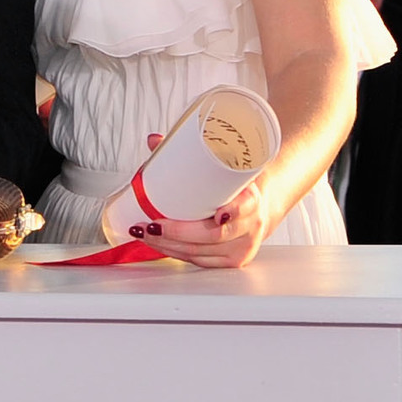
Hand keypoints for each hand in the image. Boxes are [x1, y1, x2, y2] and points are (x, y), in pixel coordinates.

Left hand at [131, 132, 271, 268]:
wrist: (257, 208)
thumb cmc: (236, 188)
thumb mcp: (222, 168)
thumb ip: (189, 153)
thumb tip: (154, 141)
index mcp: (252, 198)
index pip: (245, 206)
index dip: (233, 211)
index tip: (219, 213)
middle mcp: (251, 225)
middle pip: (213, 235)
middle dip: (177, 233)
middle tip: (150, 224)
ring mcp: (242, 246)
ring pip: (200, 252)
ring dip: (168, 245)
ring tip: (144, 233)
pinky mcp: (232, 261)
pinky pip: (199, 261)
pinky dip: (175, 253)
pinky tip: (159, 245)